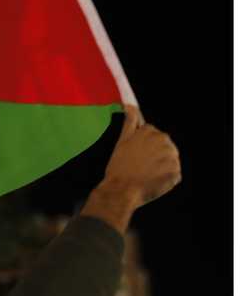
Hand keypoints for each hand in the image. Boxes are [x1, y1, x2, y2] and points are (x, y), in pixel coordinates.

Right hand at [80, 105, 180, 232]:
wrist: (122, 189)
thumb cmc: (119, 166)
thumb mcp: (122, 140)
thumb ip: (130, 121)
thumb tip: (130, 105)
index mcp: (153, 132)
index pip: (153, 137)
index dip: (144, 147)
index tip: (136, 155)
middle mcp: (166, 142)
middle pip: (164, 148)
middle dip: (155, 156)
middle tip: (139, 166)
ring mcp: (172, 159)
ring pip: (169, 161)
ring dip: (160, 167)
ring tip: (145, 175)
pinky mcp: (176, 173)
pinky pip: (173, 175)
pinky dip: (164, 179)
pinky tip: (152, 181)